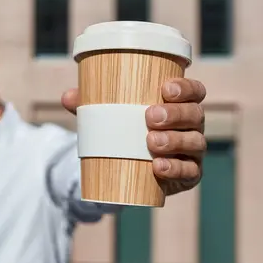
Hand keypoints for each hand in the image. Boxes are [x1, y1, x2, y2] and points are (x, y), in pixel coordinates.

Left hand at [61, 78, 206, 195]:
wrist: (130, 170)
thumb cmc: (125, 132)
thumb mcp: (109, 118)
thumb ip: (90, 106)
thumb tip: (67, 97)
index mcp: (179, 105)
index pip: (194, 91)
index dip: (185, 88)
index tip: (165, 89)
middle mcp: (192, 126)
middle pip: (195, 115)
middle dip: (175, 114)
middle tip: (150, 116)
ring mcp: (193, 151)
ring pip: (194, 142)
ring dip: (174, 141)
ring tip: (150, 141)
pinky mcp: (189, 175)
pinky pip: (190, 172)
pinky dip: (176, 169)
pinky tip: (158, 167)